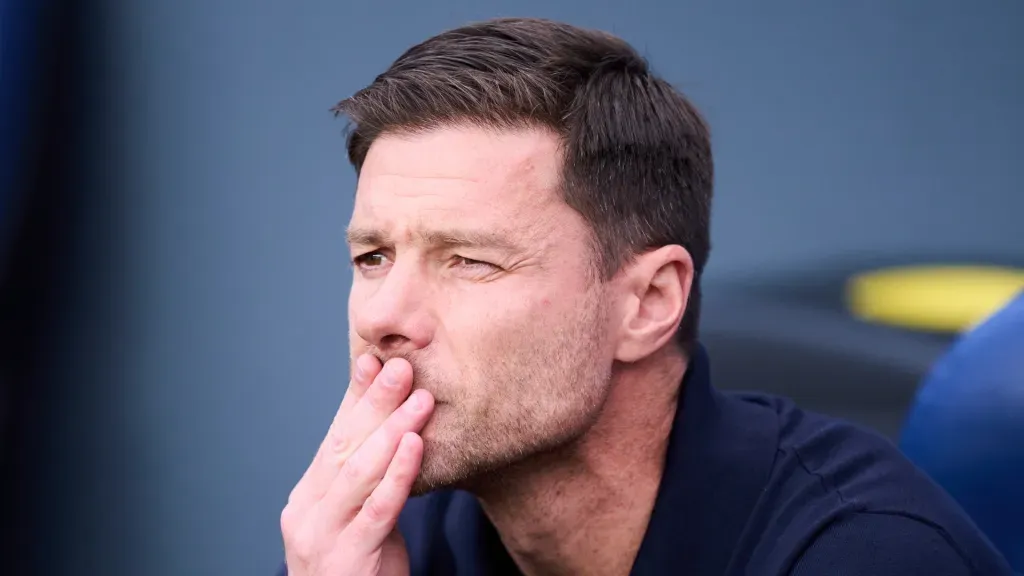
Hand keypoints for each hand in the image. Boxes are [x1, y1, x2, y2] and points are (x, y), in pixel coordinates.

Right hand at [281, 354, 434, 574]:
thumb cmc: (361, 566)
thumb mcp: (361, 513)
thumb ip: (370, 475)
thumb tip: (394, 423)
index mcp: (308, 495)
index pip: (334, 436)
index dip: (356, 397)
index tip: (375, 360)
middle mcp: (306, 511)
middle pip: (344, 445)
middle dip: (375, 403)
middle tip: (401, 366)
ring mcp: (321, 535)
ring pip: (358, 472)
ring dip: (392, 430)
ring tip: (420, 400)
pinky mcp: (347, 557)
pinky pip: (377, 509)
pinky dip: (397, 474)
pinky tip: (414, 446)